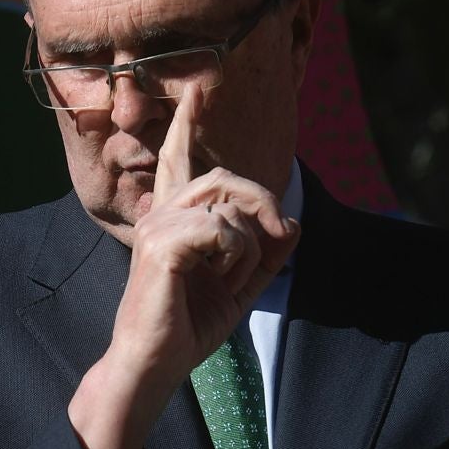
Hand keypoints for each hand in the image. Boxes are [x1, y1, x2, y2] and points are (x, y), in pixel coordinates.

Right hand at [70, 85, 299, 448]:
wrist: (154, 363)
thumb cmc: (186, 328)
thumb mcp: (239, 289)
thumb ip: (268, 256)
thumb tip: (294, 224)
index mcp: (171, 219)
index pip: (177, 159)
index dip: (186, 123)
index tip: (200, 85)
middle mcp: (159, 214)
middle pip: (227, 179)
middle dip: (263, 207)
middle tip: (275, 241)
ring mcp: (157, 226)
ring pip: (231, 207)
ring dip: (249, 248)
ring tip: (231, 277)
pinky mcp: (162, 245)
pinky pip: (224, 231)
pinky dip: (237, 259)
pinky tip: (219, 280)